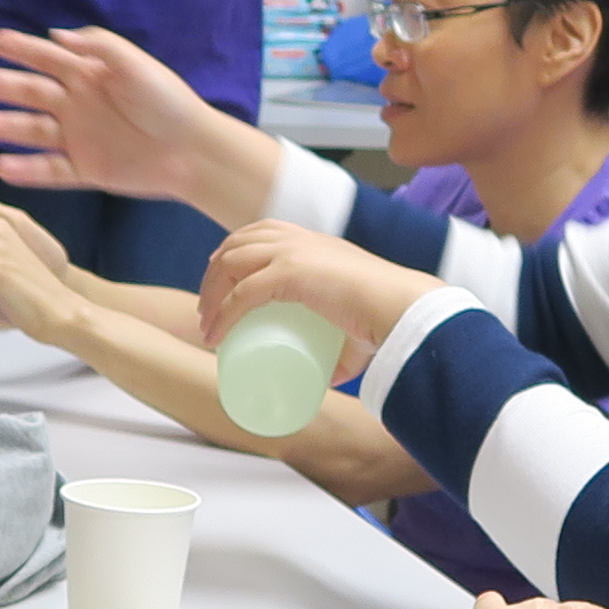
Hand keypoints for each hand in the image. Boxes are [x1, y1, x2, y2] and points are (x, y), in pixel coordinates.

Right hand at [0, 23, 243, 208]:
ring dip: (3, 125)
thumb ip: (98, 47)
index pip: (47, 58)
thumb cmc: (168, 102)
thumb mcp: (136, 64)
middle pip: (29, 93)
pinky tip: (1, 164)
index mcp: (89, 75)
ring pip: (31, 131)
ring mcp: (79, 138)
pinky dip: (26, 170)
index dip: (22, 49)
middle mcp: (78, 104)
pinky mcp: (85, 169)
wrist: (193, 151)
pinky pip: (49, 170)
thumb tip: (57, 36)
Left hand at [197, 218, 444, 361]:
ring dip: (211, 293)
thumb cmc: (385, 318)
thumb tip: (330, 377)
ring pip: (231, 263)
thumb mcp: (355, 325)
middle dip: (214, 273)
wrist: (401, 308)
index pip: (261, 231)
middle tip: (208, 310)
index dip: (233, 250)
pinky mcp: (290, 273)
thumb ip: (343, 349)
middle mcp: (299, 239)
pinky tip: (213, 335)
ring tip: (207, 325)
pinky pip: (242, 292)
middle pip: (237, 243)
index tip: (221, 281)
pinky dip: (223, 313)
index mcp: (313, 242)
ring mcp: (293, 253)